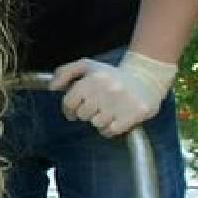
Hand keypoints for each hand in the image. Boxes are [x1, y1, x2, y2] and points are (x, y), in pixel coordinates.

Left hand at [49, 52, 176, 136]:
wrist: (145, 79)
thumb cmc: (111, 75)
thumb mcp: (87, 66)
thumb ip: (65, 73)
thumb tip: (52, 87)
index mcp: (93, 78)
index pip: (69, 102)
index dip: (69, 108)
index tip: (74, 109)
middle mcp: (107, 89)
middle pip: (83, 115)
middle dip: (87, 112)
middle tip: (96, 105)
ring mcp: (121, 103)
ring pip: (96, 124)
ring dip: (99, 121)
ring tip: (107, 110)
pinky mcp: (134, 114)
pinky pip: (110, 131)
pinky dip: (109, 129)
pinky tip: (114, 118)